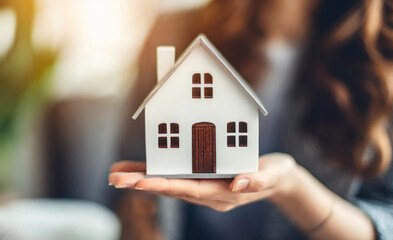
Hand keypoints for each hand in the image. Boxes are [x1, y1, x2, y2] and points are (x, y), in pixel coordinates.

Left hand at [109, 153, 295, 211]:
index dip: (166, 185)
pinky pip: (177, 177)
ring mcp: (205, 188)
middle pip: (173, 190)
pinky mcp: (202, 179)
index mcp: (224, 194)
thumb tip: (236, 184)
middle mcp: (209, 194)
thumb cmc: (276, 174)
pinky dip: (156, 173)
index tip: (141, 182)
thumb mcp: (274, 174)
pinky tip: (137, 169)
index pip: (191, 190)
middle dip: (143, 184)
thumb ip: (258, 180)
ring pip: (170, 185)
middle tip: (115, 179)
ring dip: (143, 180)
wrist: (277, 180)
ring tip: (116, 174)